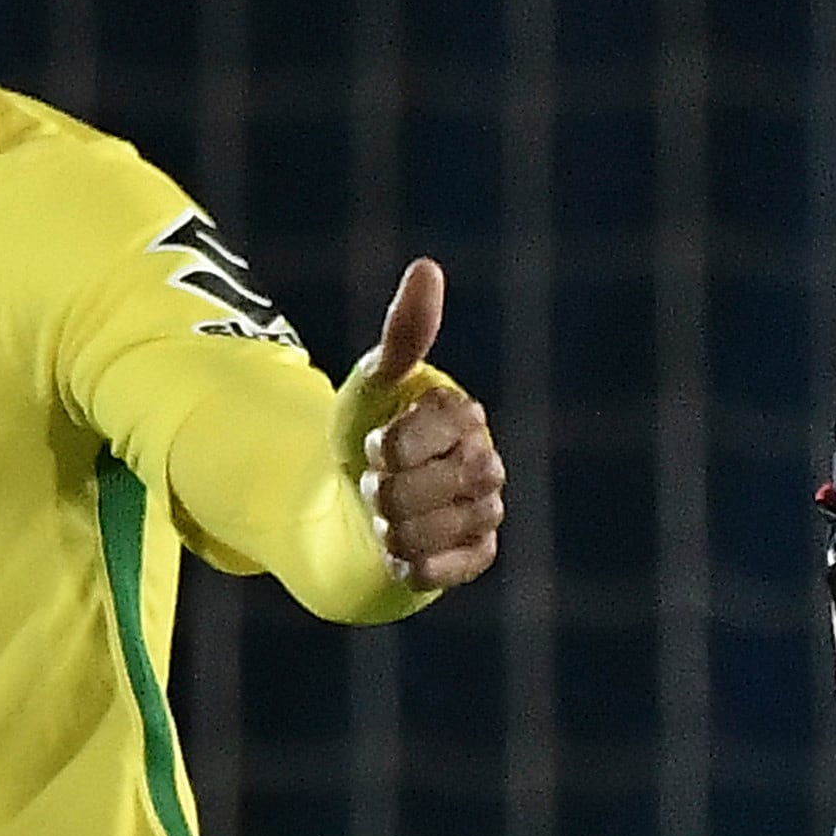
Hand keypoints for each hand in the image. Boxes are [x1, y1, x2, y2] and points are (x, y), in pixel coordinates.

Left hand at [354, 260, 504, 592]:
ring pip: (438, 528)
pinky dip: (413, 564)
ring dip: (392, 526)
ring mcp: (485, 511)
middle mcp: (486, 463)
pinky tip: (393, 553)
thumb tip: (428, 266)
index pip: (437, 431)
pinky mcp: (476, 556)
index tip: (373, 446)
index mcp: (465, 415)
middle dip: (389, 488)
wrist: (349, 505)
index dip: (393, 444)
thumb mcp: (372, 383)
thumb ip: (404, 333)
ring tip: (381, 517)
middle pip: (438, 484)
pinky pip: (450, 569)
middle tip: (373, 485)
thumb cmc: (365, 436)